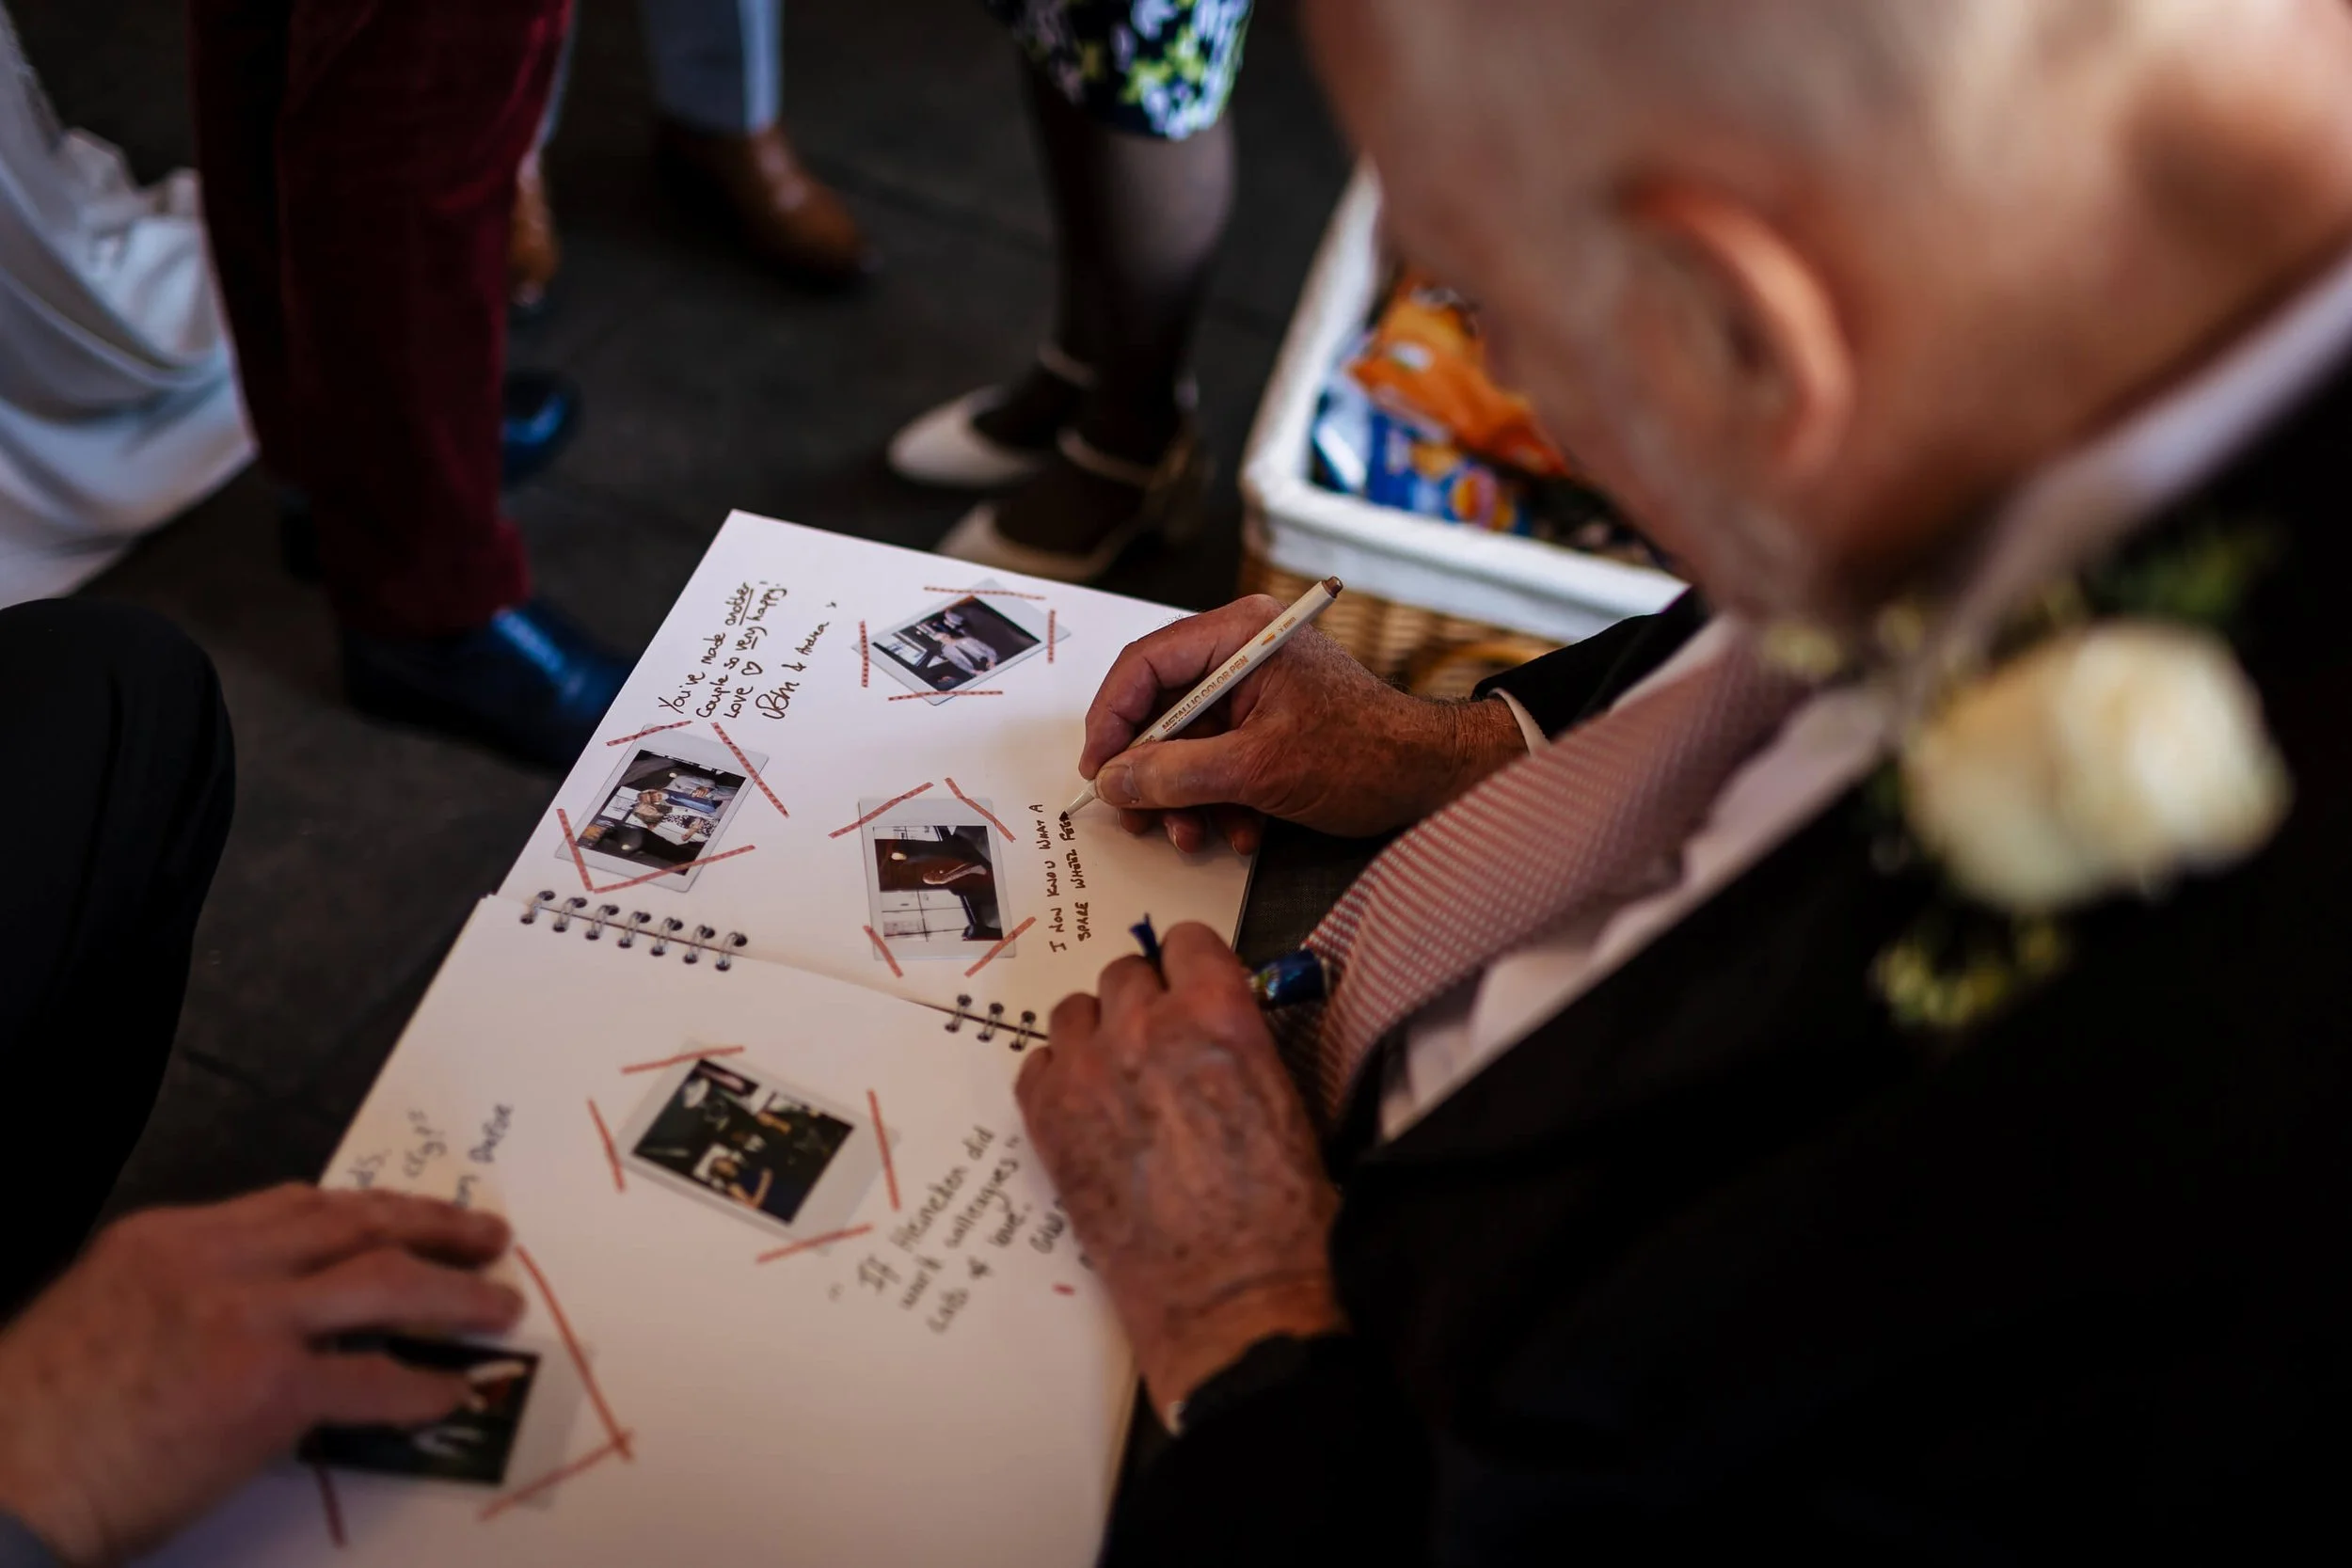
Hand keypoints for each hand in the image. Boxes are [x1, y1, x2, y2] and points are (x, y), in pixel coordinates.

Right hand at [0, 1185, 522, 1564]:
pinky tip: (449, 1395)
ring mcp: (249, 1323)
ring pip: (386, 1282)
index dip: (368, 1210)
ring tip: (498, 1307)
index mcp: (172, 1238)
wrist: (3, 1485)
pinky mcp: (268, 1393)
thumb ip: (184, 1292)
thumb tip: (258, 1303)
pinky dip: (421, 1387)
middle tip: (488, 1236)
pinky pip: (373, 1381)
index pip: (297, 1204)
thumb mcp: (104, 1310)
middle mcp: (217, 1264)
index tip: (411, 1217)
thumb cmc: (36, 1419)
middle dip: (434, 1226)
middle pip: (357, 1223)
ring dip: (454, 1294)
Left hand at [1017, 924, 1343, 1421]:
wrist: (1229, 1298)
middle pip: (1126, 972)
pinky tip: (1088, 1110)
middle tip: (1162, 1045)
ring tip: (1120, 1076)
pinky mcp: (1048, 1121)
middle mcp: (1146, 1029)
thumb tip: (1223, 1027)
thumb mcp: (1287, 1101)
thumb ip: (1243, 1043)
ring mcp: (1087, 1073)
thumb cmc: (1280, 1217)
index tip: (1194, 986)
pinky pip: (1038, 1063)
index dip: (1193, 966)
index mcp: (1217, 1015)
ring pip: (1074, 1010)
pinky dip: (1060, 1077)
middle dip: (1146, 1000)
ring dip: (1098, 1032)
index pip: (1187, 941)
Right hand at [1080, 597, 1527, 850]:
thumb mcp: (1257, 771)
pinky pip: (1223, 757)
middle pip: (1163, 707)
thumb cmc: (1366, 756)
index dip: (1111, 721)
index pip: (1144, 665)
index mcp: (1240, 635)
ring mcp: (1259, 688)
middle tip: (1138, 817)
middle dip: (1151, 771)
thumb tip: (1114, 780)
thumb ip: (1175, 774)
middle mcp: (1245, 652)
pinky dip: (1222, 799)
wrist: (1438, 779)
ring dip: (1187, 797)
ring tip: (1193, 836)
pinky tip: (1241, 832)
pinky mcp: (1273, 723)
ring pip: (1190, 742)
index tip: (1098, 771)